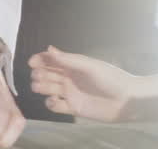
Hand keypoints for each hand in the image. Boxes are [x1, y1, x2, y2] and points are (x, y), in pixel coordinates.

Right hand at [28, 45, 148, 122]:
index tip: (31, 62)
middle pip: (47, 74)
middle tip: (38, 76)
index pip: (51, 60)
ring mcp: (70, 93)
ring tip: (41, 87)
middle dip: (39, 74)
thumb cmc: (110, 78)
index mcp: (73, 65)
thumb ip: (69, 60)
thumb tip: (48, 49)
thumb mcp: (89, 66)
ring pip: (48, 89)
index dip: (40, 60)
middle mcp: (69, 78)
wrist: (126, 100)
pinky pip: (56, 106)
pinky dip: (51, 104)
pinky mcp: (73, 109)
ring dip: (41, 87)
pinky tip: (55, 101)